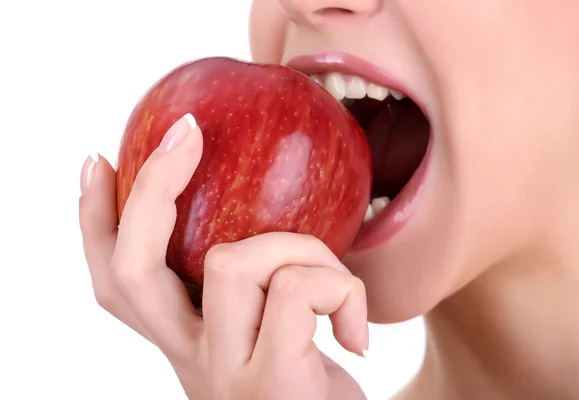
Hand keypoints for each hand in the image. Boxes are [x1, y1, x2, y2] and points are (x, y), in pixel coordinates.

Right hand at [79, 114, 368, 399]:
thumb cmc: (315, 384)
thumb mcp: (273, 332)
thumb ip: (256, 287)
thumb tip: (267, 202)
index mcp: (186, 344)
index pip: (115, 283)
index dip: (94, 222)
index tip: (98, 160)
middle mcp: (191, 363)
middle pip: (132, 270)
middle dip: (151, 190)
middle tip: (184, 134)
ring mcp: (226, 377)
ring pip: (234, 262)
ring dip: (299, 247)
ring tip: (338, 286)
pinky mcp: (275, 386)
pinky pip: (300, 291)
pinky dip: (344, 290)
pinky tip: (357, 334)